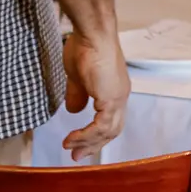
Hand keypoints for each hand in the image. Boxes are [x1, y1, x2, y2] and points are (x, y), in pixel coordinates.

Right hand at [57, 29, 129, 161]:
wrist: (93, 35)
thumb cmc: (84, 49)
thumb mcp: (77, 78)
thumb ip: (77, 95)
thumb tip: (73, 110)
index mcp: (114, 91)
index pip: (109, 120)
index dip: (95, 135)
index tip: (78, 145)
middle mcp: (120, 96)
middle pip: (111, 130)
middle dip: (93, 145)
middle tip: (76, 156)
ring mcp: (118, 98)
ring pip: (108, 131)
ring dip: (88, 142)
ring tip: (70, 148)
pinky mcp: (111, 99)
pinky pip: (101, 126)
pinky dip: (87, 135)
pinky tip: (73, 138)